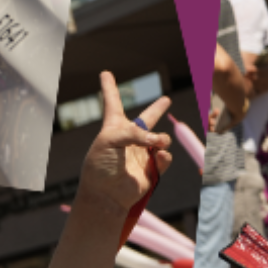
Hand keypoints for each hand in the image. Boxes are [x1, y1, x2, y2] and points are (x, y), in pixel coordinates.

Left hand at [75, 71, 174, 217]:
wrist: (106, 194)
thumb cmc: (100, 165)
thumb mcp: (109, 140)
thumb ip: (134, 133)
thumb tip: (159, 142)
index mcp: (112, 128)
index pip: (112, 103)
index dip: (109, 87)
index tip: (105, 73)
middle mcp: (128, 139)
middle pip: (146, 120)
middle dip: (157, 110)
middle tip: (166, 99)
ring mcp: (141, 153)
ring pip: (162, 138)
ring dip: (161, 139)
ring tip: (157, 143)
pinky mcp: (152, 167)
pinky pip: (165, 156)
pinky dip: (163, 156)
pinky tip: (157, 157)